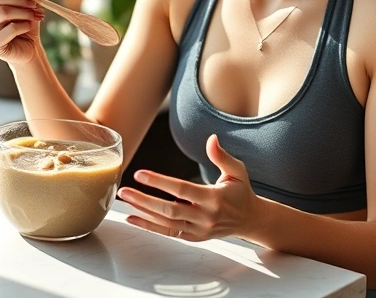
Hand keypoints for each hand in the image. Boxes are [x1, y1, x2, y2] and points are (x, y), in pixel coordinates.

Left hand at [117, 134, 257, 241]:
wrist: (250, 220)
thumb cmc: (241, 192)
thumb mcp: (237, 171)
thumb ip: (222, 156)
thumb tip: (211, 138)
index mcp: (215, 198)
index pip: (182, 190)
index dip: (159, 182)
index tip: (140, 174)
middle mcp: (205, 217)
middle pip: (169, 209)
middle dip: (144, 200)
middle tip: (124, 190)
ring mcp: (199, 230)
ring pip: (166, 223)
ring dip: (143, 212)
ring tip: (125, 201)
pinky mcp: (194, 238)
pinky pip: (168, 232)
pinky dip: (149, 226)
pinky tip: (133, 218)